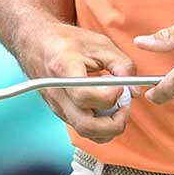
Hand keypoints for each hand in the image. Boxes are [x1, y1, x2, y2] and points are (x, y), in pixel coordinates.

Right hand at [23, 23, 135, 142]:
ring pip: (85, 133)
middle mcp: (58, 93)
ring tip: (118, 107)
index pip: (84, 95)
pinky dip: (101, 126)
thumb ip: (122, 65)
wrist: (38, 44)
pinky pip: (83, 129)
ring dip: (109, 128)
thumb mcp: (100, 44)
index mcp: (64, 68)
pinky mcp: (61, 113)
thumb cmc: (68, 41)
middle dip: (114, 123)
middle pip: (86, 125)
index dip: (109, 96)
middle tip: (125, 106)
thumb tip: (136, 90)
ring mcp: (58, 106)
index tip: (121, 87)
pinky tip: (108, 109)